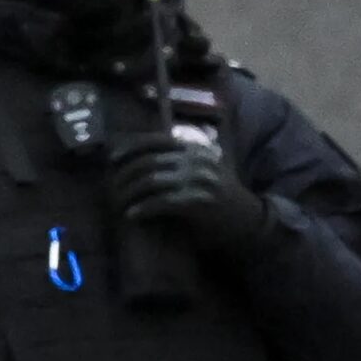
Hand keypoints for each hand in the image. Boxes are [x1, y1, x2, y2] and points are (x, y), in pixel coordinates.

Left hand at [109, 132, 268, 252]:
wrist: (248, 220)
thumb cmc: (221, 197)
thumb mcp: (205, 170)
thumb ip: (182, 161)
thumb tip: (142, 160)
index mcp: (196, 149)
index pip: (157, 140)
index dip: (131, 146)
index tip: (112, 158)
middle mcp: (196, 160)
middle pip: (149, 161)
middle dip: (125, 175)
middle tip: (111, 189)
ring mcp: (198, 180)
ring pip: (151, 180)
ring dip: (130, 193)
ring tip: (119, 204)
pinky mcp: (196, 202)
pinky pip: (161, 202)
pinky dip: (143, 208)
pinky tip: (132, 215)